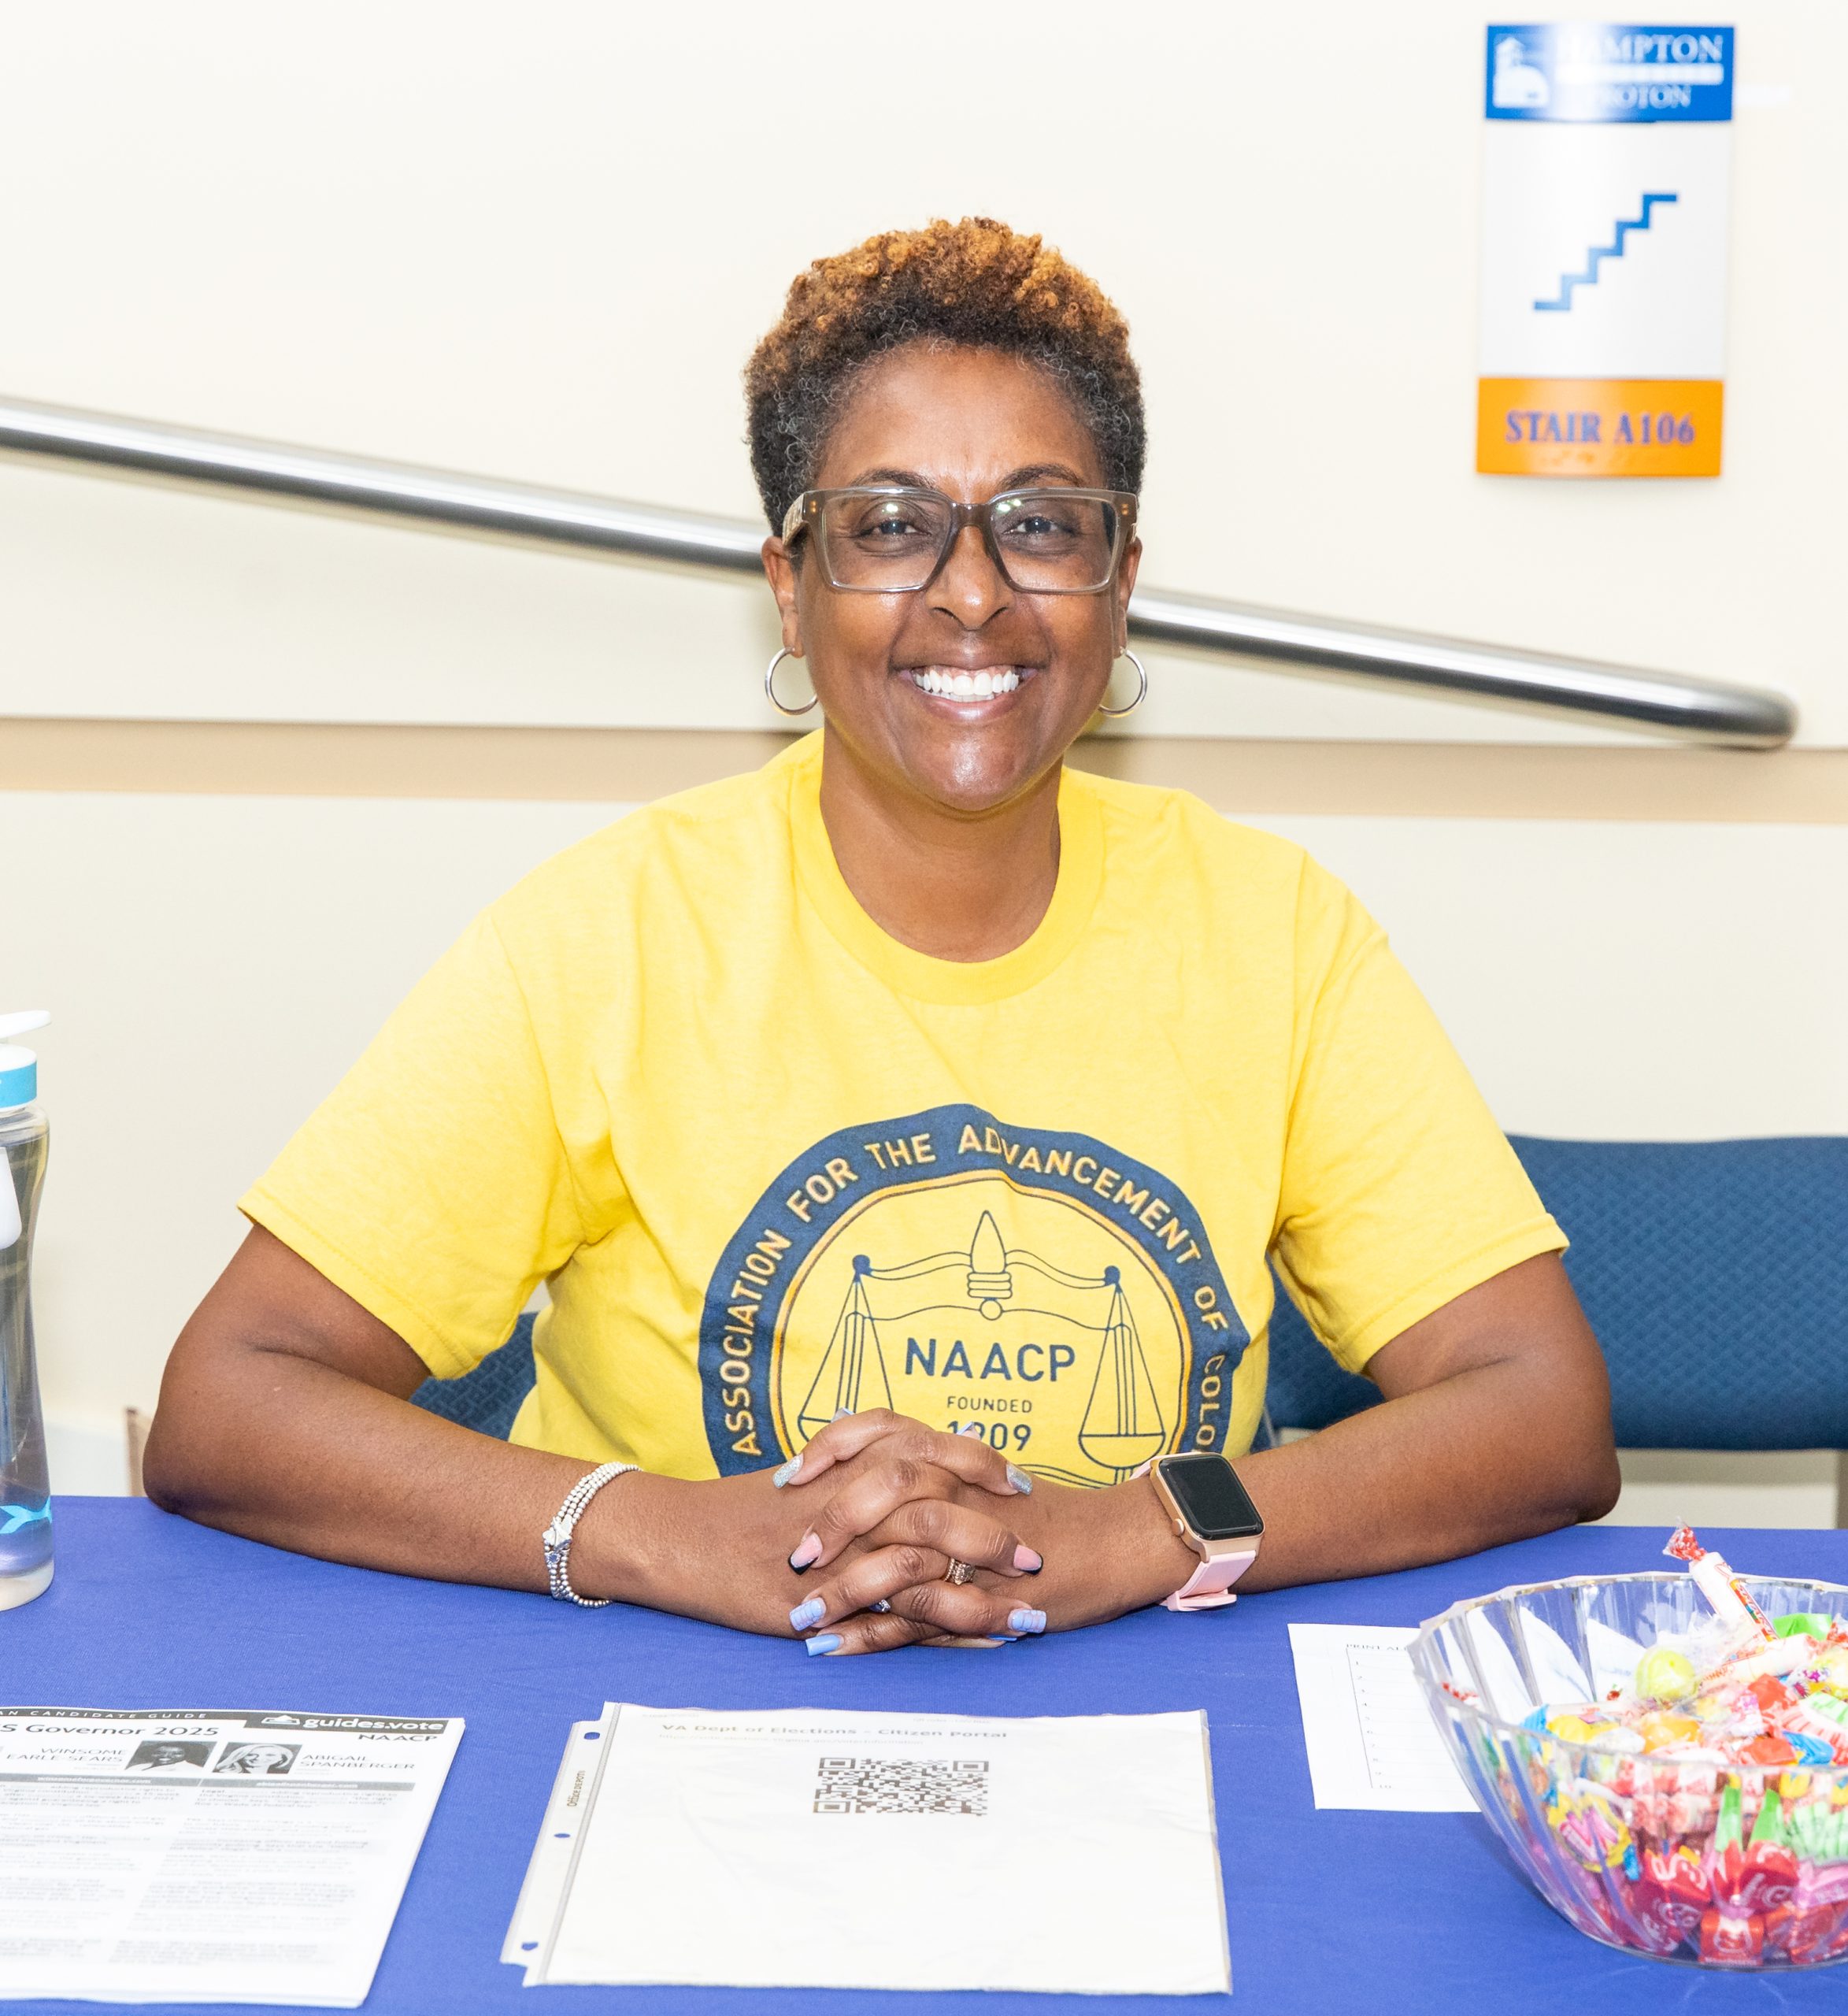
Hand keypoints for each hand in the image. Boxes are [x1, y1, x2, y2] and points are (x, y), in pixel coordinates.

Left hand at [783, 1412, 1199, 1651]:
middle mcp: (960, 1491)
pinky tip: (837, 1649)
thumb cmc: (1044, 1513)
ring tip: (800, 1618)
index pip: (879, 1433)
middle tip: (793, 1555)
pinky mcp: (984, 1597)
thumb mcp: (983, 1477)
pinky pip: (920, 1616)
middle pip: (883, 1489)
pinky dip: (873, 1635)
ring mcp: (972, 1547)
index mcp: (954, 1456)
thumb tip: (864, 1450)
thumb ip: (930, 1465)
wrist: (1114, 1544)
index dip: (830, 1449)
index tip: (791, 1475)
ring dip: (842, 1590)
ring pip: (897, 1558)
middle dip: (830, 1523)